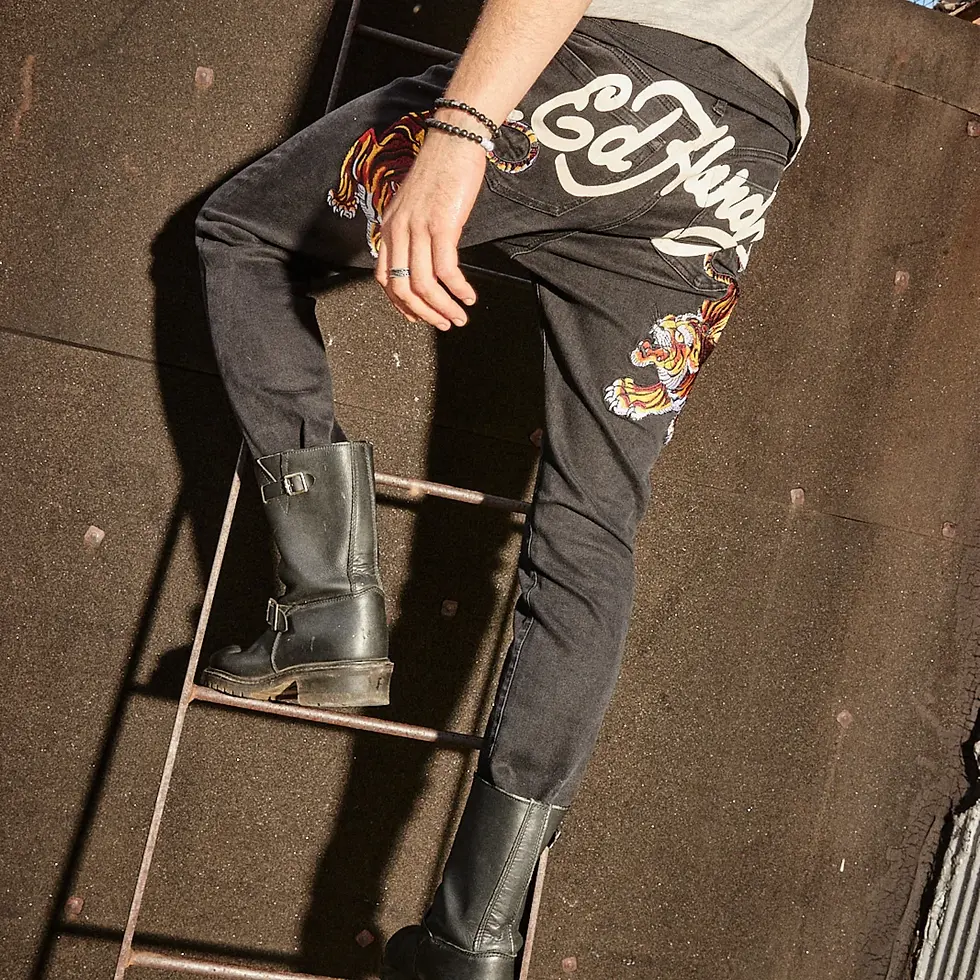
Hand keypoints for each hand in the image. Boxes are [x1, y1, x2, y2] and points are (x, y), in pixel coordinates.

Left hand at [375, 129, 484, 329]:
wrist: (454, 140)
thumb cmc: (440, 170)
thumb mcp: (416, 205)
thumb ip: (413, 232)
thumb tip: (424, 260)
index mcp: (389, 227)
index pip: (384, 278)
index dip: (400, 304)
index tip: (419, 316)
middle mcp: (398, 230)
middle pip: (402, 289)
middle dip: (423, 314)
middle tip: (443, 324)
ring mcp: (418, 228)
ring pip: (423, 284)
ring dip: (443, 308)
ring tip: (459, 317)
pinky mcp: (442, 225)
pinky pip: (446, 270)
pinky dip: (458, 289)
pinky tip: (469, 296)